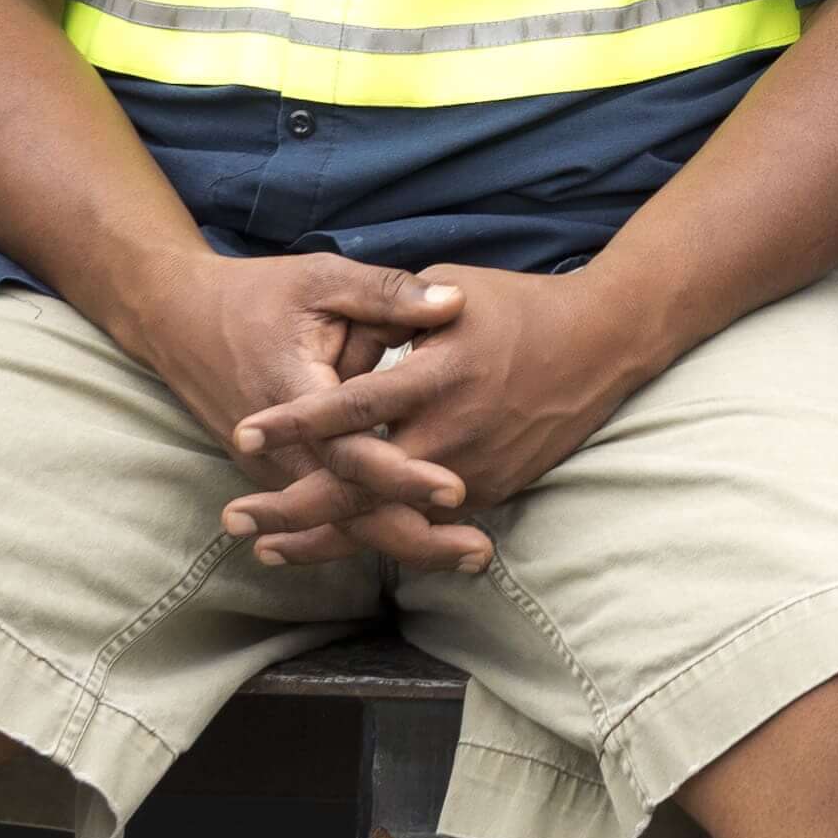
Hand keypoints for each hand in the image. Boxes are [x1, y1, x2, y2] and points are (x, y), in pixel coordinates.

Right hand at [124, 248, 492, 571]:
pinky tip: (434, 541)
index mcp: (295, 397)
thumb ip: (386, 294)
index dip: (400, 474)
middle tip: (480, 554)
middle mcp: (283, 451)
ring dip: (405, 541)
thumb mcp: (322, 280)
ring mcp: (280, 470)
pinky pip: (334, 512)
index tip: (454, 488)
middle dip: (415, 537)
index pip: (350, 453)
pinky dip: (380, 528)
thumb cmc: (258, 295)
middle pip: (350, 512)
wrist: (179, 321)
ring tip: (470, 556)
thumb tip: (454, 303)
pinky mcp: (284, 476)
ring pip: (344, 522)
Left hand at [221, 267, 668, 569]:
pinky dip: (375, 533)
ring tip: (267, 546)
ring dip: (326, 538)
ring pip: (390, 519)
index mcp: (441, 372)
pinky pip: (422, 522)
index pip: (355, 405)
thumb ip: (391, 313)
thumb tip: (340, 343)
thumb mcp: (453, 290)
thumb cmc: (518, 307)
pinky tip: (330, 542)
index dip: (298, 421)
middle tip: (236, 520)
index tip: (244, 430)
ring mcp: (475, 468)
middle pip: (362, 486)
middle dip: (294, 509)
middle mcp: (455, 430)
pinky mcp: (492, 491)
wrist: (602, 343)